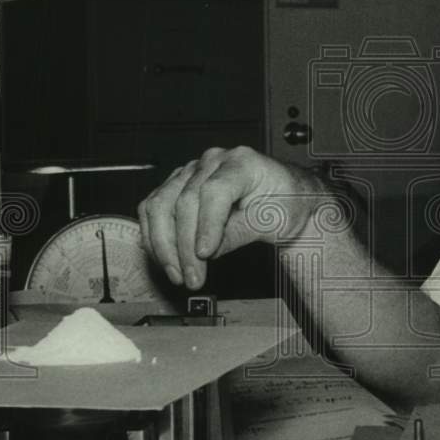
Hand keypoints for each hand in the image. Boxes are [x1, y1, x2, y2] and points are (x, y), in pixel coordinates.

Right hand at [138, 146, 324, 289]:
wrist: (285, 198)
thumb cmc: (286, 202)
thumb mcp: (274, 221)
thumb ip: (239, 232)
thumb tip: (206, 252)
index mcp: (242, 163)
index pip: (214, 192)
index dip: (206, 225)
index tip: (204, 254)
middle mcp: (213, 162)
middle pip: (184, 201)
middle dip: (184, 246)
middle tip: (192, 276)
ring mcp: (192, 172)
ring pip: (161, 205)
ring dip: (164, 245)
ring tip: (178, 273)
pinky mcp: (178, 186)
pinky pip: (154, 209)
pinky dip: (155, 237)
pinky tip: (166, 259)